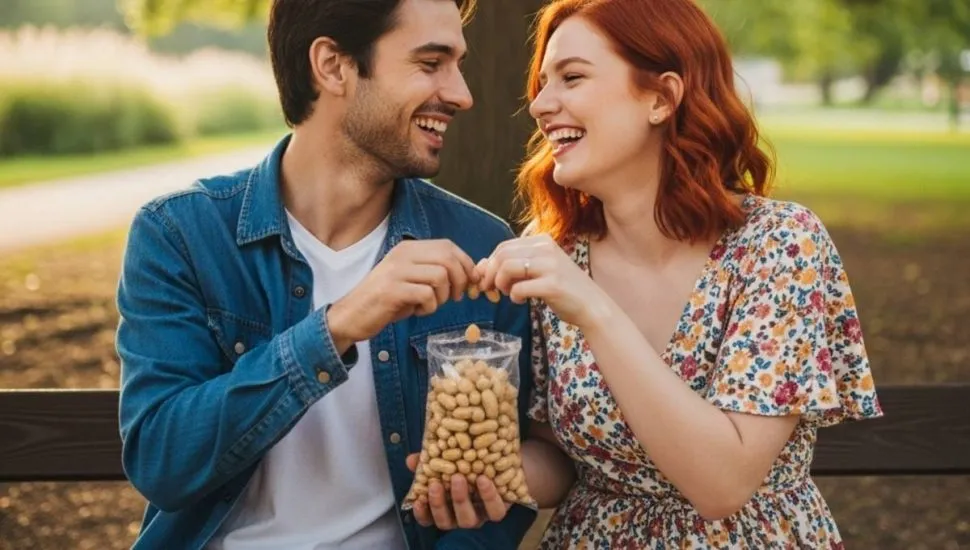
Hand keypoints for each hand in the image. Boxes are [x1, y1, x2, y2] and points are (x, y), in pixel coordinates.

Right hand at [327, 240, 476, 351]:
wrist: (351, 316)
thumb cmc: (386, 301)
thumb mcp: (412, 280)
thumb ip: (436, 273)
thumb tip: (471, 276)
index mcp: (408, 249)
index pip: (448, 246)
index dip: (465, 264)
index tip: (469, 283)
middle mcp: (402, 254)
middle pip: (448, 258)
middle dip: (461, 280)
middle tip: (456, 298)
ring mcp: (396, 271)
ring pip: (440, 276)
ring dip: (443, 296)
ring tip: (430, 305)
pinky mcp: (392, 290)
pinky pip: (427, 295)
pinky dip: (429, 308)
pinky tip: (417, 311)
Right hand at [406, 453, 510, 528]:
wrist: (499, 458)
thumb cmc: (467, 462)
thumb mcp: (447, 459)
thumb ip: (429, 461)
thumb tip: (412, 460)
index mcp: (446, 507)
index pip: (429, 518)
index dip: (422, 513)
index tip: (417, 500)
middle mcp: (461, 515)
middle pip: (446, 522)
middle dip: (439, 504)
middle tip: (436, 483)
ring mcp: (480, 514)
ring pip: (468, 521)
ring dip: (461, 500)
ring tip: (458, 478)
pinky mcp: (500, 508)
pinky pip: (495, 512)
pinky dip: (489, 497)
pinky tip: (483, 480)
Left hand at [476, 234, 607, 326]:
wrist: (592, 305)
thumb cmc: (562, 289)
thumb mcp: (538, 271)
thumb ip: (514, 266)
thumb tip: (481, 266)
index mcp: (542, 241)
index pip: (503, 247)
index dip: (489, 264)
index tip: (486, 281)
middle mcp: (546, 249)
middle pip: (502, 255)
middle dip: (489, 274)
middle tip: (489, 290)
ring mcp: (550, 266)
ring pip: (507, 267)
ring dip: (500, 284)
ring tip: (507, 294)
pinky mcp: (552, 285)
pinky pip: (519, 288)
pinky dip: (514, 296)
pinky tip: (520, 300)